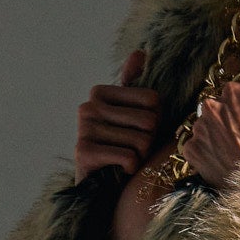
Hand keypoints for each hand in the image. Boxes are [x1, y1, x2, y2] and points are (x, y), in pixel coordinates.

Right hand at [75, 49, 160, 182]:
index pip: (153, 101)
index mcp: (100, 92)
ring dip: (140, 157)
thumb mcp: (130, 113)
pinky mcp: (84, 152)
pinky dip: (130, 168)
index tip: (139, 131)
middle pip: (149, 121)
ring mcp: (84, 129)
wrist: (100, 187)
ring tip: (125, 160)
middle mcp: (88, 107)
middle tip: (133, 150)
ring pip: (141, 142)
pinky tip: (118, 170)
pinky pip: (129, 157)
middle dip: (149, 142)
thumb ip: (133, 83)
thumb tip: (139, 52)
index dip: (156, 121)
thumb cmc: (121, 147)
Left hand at [183, 59, 239, 186]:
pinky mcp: (192, 151)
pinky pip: (195, 146)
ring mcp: (200, 130)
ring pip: (205, 126)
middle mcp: (211, 107)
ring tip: (233, 152)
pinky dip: (206, 152)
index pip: (233, 91)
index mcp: (233, 93)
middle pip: (216, 108)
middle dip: (227, 119)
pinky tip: (222, 161)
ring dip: (215, 135)